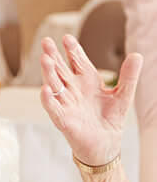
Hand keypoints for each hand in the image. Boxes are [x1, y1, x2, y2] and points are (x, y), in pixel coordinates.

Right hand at [40, 33, 141, 167]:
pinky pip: (53, 108)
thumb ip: (128, 76)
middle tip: (46, 41)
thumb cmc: (110, 118)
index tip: (66, 38)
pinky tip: (45, 89)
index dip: (72, 50)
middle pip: (60, 70)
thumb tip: (137, 55)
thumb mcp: (123, 94)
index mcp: (87, 81)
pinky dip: (48, 100)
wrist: (105, 143)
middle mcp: (73, 90)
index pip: (77, 62)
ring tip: (45, 59)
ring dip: (49, 73)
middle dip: (53, 56)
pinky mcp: (64, 119)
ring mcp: (66, 104)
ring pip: (54, 85)